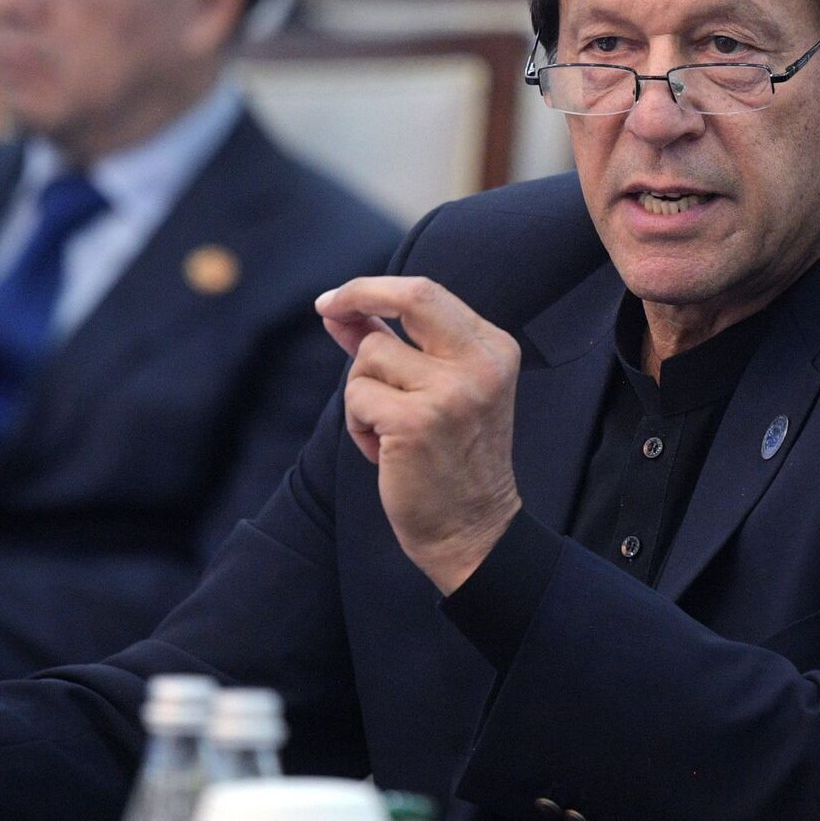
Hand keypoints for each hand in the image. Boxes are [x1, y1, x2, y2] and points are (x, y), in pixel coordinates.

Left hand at [317, 277, 522, 594]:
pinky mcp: (418, 422)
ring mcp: (452, 392)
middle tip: (326, 307)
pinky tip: (385, 452)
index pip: (428, 293)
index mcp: (494, 349)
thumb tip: (339, 311)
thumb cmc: (449, 461)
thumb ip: (392, 345)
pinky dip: (358, 425)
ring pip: (371, 357)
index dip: (374, 289)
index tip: (337, 298)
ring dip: (362, 395)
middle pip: (411, 296)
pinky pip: (358, 397)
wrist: (471, 531)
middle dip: (358, 294)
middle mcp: (481, 363)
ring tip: (388, 431)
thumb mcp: (435, 392)